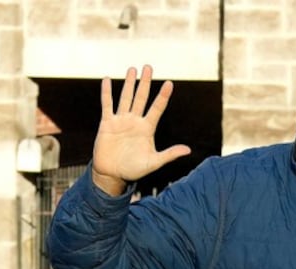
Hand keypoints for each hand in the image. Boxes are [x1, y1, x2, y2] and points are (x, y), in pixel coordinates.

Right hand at [92, 65, 190, 195]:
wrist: (112, 174)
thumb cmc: (134, 169)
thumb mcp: (154, 162)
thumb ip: (169, 155)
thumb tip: (188, 150)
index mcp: (147, 129)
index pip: (157, 108)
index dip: (163, 96)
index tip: (169, 83)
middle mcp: (135, 121)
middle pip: (141, 98)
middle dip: (145, 83)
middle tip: (149, 67)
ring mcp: (121, 121)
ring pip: (126, 98)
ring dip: (129, 84)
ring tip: (133, 69)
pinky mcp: (107, 123)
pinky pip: (107, 105)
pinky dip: (107, 92)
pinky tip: (108, 79)